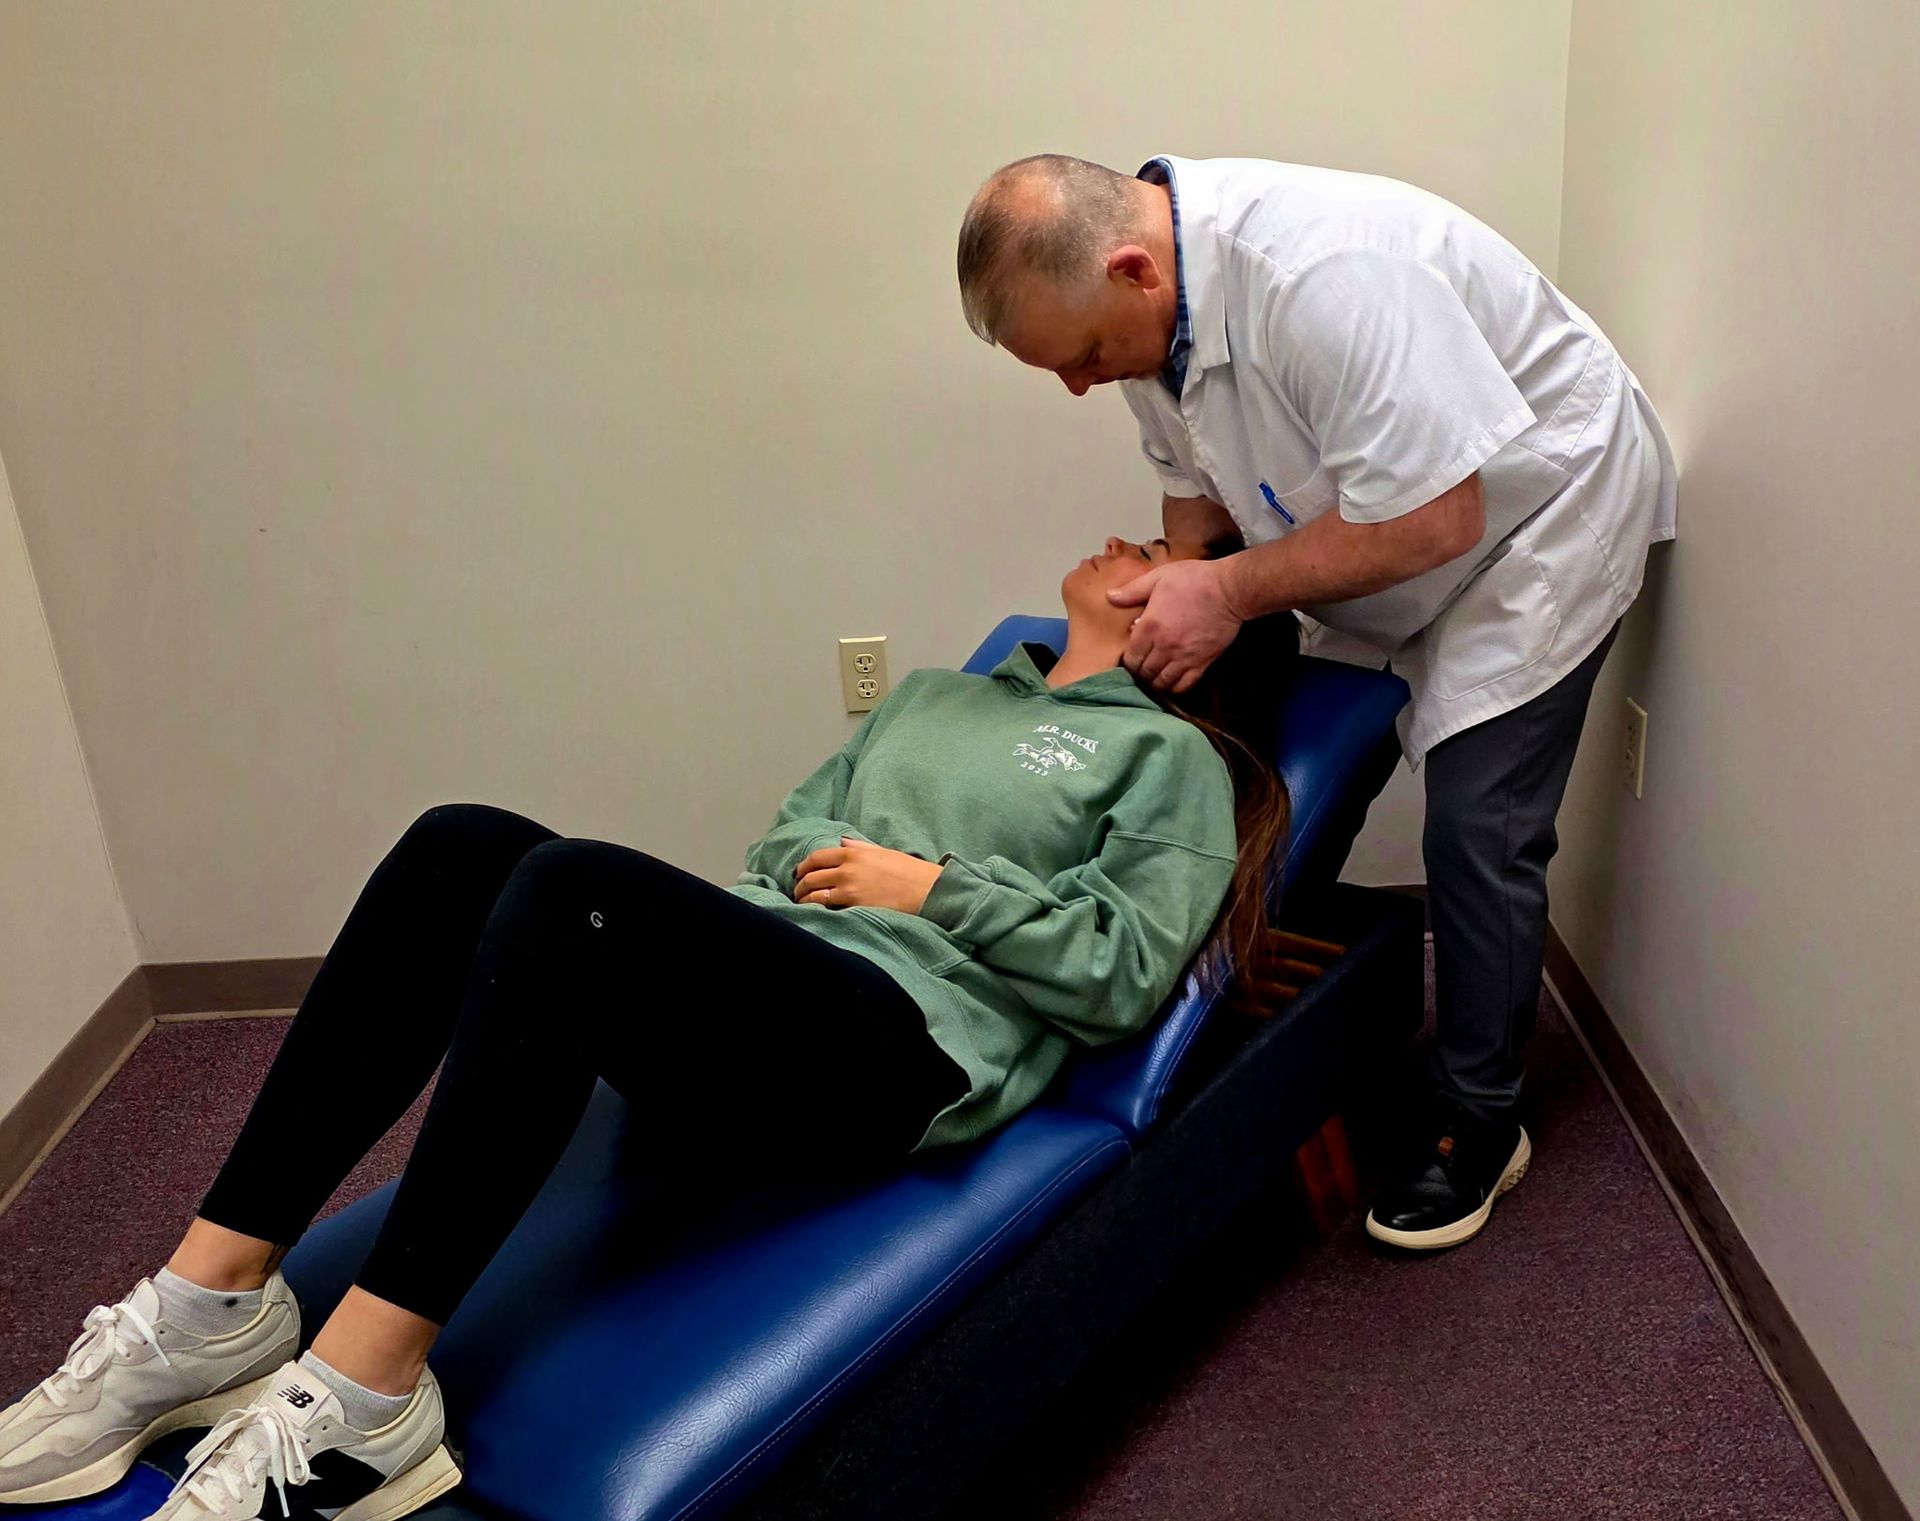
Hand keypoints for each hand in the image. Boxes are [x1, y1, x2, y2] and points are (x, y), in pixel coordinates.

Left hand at [793, 838, 943, 913]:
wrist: (926, 890)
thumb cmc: (908, 871)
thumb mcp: (882, 852)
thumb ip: (859, 847)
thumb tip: (842, 843)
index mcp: (853, 853)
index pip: (817, 857)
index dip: (804, 866)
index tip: (799, 873)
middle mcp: (847, 869)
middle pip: (811, 876)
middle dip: (800, 885)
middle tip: (797, 891)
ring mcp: (849, 888)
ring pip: (815, 894)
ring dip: (804, 900)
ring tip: (802, 904)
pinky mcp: (854, 906)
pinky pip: (827, 908)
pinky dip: (817, 910)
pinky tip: (815, 914)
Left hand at [1108, 559, 1242, 693]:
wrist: (1229, 590)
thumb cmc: (1193, 580)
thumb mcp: (1159, 577)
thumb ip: (1133, 591)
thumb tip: (1110, 597)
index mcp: (1150, 627)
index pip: (1130, 657)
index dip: (1128, 661)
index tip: (1130, 657)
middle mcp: (1164, 647)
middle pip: (1144, 672)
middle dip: (1140, 672)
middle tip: (1141, 667)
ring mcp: (1184, 657)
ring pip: (1162, 682)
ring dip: (1156, 681)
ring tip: (1155, 674)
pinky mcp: (1202, 662)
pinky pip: (1184, 685)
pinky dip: (1175, 687)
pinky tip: (1172, 680)